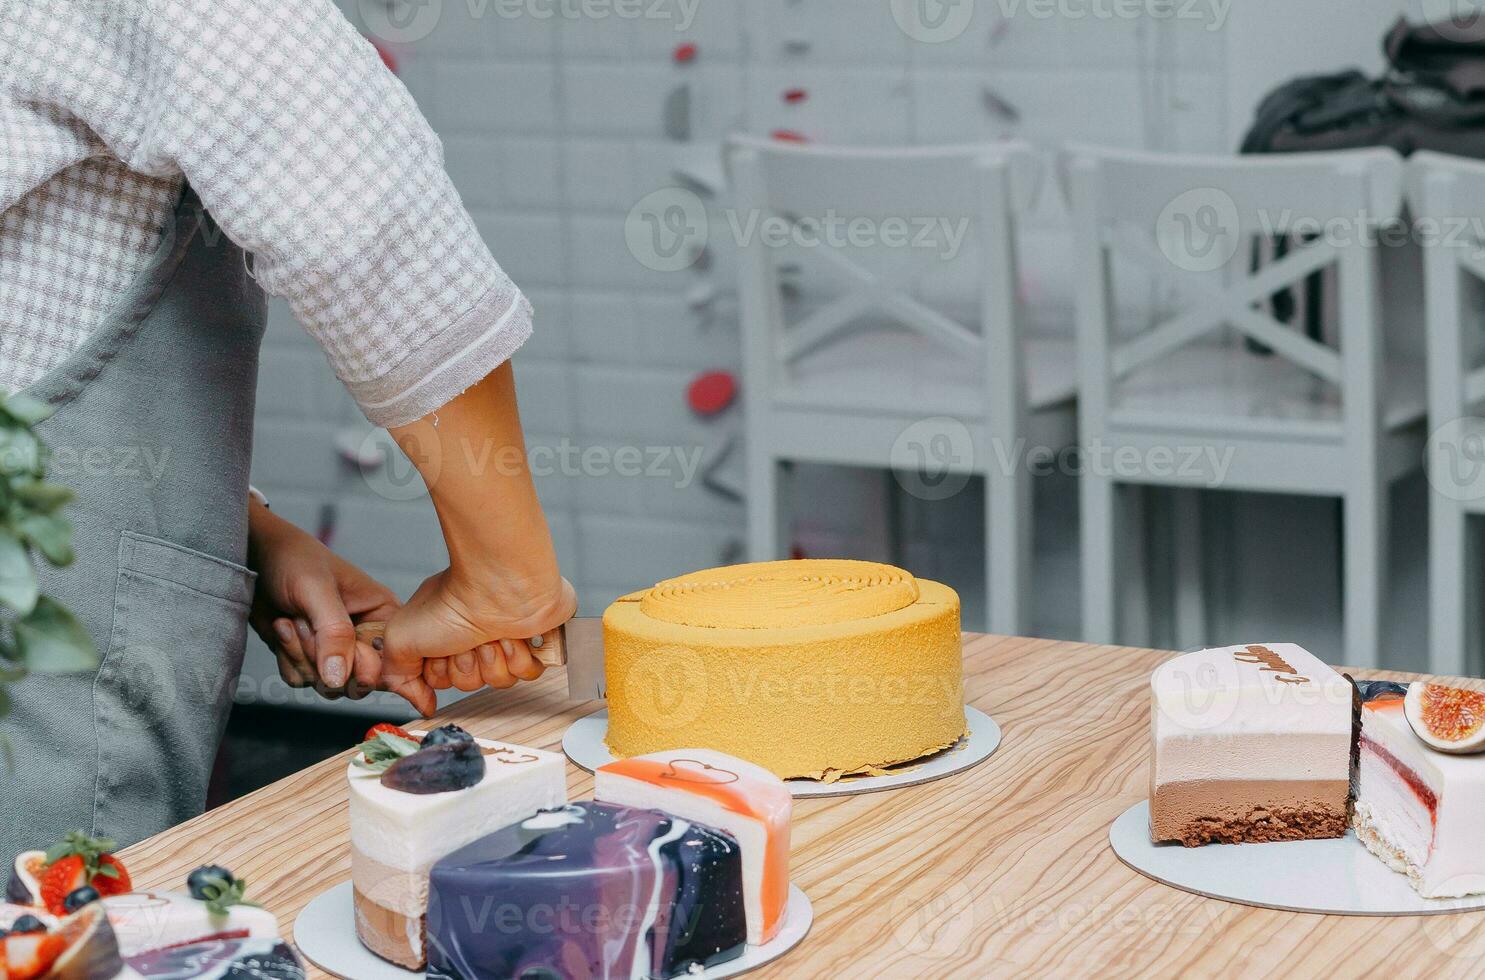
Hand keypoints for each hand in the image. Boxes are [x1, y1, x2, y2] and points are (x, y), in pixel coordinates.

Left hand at [247, 502, 435, 714]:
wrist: (255, 557)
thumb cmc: (293, 559)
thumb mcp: (317, 591)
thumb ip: (334, 633)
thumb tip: (339, 679)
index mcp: (381, 614)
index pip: (390, 660)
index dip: (365, 666)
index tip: (338, 650)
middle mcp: (363, 636)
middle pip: (358, 681)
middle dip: (323, 659)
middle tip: (305, 626)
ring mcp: (335, 649)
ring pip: (326, 684)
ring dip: (300, 656)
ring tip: (290, 620)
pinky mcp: (308, 657)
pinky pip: (301, 680)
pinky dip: (286, 659)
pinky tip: (282, 628)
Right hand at [384, 568, 575, 693]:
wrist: (496, 584)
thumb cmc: (452, 601)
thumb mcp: (400, 638)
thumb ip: (399, 677)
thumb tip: (423, 704)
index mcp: (443, 634)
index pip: (440, 678)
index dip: (439, 672)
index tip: (438, 652)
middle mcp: (472, 636)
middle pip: (469, 682)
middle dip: (466, 667)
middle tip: (465, 643)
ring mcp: (503, 638)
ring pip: (498, 681)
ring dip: (491, 661)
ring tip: (489, 637)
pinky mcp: (534, 642)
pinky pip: (528, 674)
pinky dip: (518, 658)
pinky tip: (510, 637)